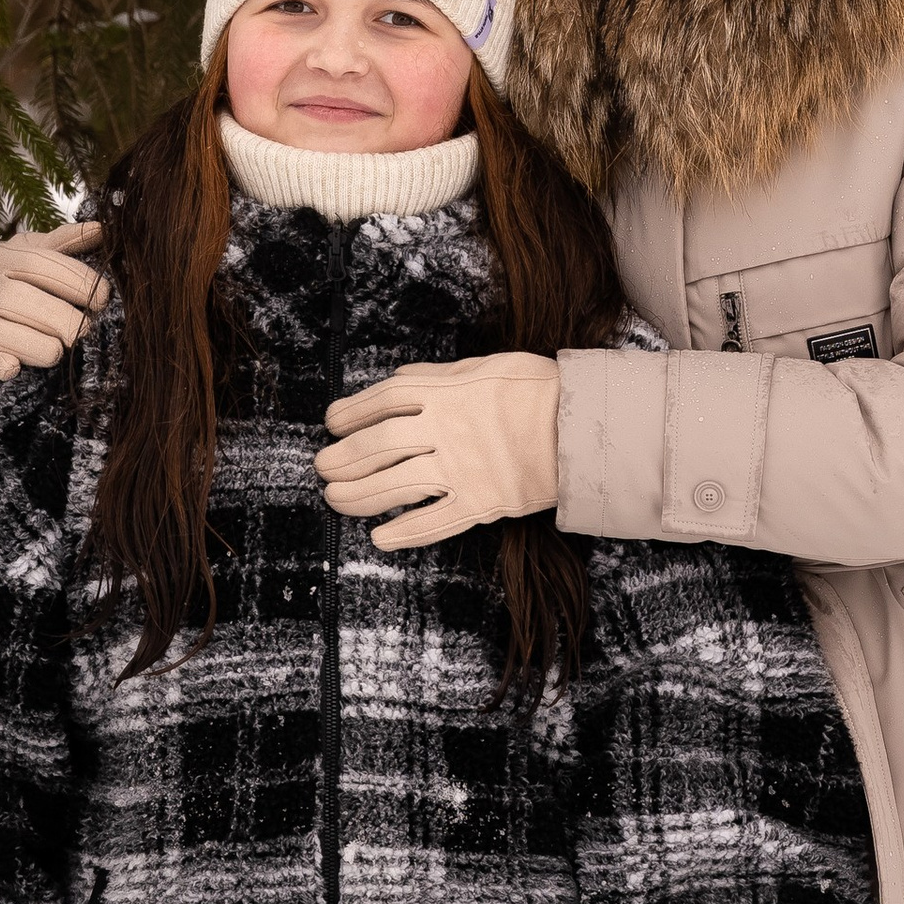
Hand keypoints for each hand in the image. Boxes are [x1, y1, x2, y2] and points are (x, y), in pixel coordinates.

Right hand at [0, 224, 102, 381]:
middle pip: (18, 298)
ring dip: (34, 344)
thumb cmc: (16, 283)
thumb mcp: (36, 256)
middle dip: (57, 317)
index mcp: (2, 259)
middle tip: (84, 330)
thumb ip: (66, 243)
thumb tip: (99, 228)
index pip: (38, 264)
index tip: (102, 298)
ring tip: (57, 351)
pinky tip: (14, 367)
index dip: (74, 280)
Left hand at [314, 352, 561, 547]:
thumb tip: (400, 378)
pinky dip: (402, 533)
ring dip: (357, 496)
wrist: (580, 429)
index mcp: (443, 394)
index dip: (350, 412)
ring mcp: (459, 470)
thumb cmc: (536, 390)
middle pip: (377, 448)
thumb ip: (437, 376)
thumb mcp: (484, 366)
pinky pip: (432, 524)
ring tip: (335, 499)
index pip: (382, 402)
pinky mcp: (479, 503)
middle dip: (342, 459)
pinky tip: (378, 537)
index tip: (331, 422)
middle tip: (323, 467)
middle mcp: (444, 432)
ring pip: (393, 487)